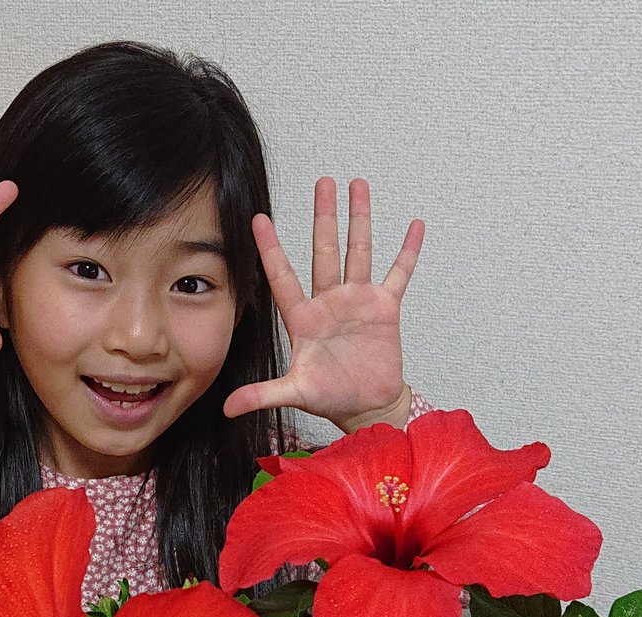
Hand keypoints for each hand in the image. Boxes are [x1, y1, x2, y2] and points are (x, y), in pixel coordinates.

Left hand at [223, 178, 422, 431]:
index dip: (270, 248)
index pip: (282, 275)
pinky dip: (407, 250)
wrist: (367, 406)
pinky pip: (399, 272)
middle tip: (322, 182)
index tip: (258, 218)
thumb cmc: (330, 398)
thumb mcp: (293, 393)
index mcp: (303, 317)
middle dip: (324, 216)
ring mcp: (358, 300)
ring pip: (358, 251)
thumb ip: (261, 395)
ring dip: (359, 219)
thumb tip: (227, 409)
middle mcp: (329, 301)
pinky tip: (414, 225)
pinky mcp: (385, 307)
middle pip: (324, 250)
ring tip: (358, 185)